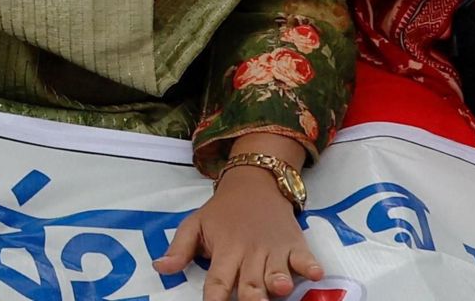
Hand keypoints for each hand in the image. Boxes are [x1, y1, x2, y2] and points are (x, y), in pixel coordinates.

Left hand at [156, 165, 323, 300]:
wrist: (255, 183)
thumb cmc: (222, 212)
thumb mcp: (195, 223)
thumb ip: (179, 248)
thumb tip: (159, 268)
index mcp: (224, 249)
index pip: (217, 280)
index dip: (214, 298)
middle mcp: (249, 252)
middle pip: (250, 282)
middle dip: (250, 297)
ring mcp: (274, 249)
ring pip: (276, 271)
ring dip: (278, 280)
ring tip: (280, 288)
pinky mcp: (294, 243)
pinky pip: (304, 256)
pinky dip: (310, 265)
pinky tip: (315, 273)